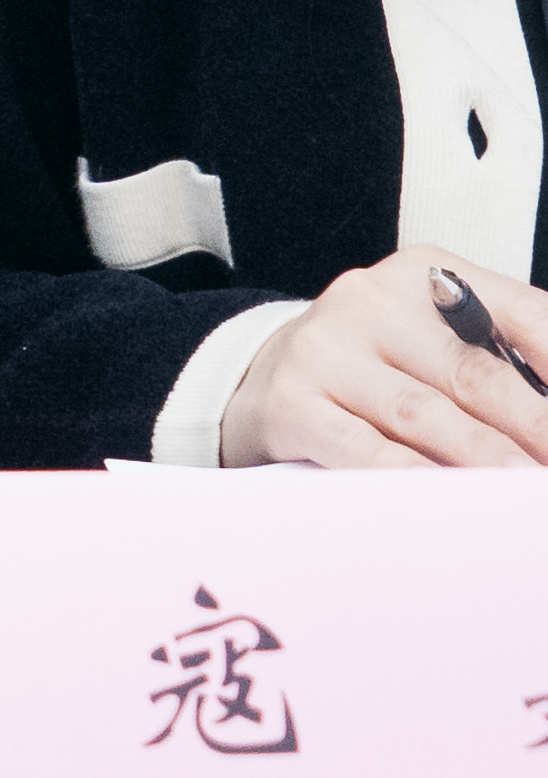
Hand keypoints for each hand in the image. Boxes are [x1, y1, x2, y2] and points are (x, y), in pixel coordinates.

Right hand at [222, 249, 547, 466]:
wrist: (258, 380)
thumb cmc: (376, 369)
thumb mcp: (435, 341)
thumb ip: (503, 366)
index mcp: (425, 275)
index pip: (522, 316)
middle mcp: (370, 301)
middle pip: (475, 372)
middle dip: (536, 429)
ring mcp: (324, 349)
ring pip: (423, 414)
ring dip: (486, 462)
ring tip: (526, 493)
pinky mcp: (290, 401)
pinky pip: (362, 449)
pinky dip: (412, 479)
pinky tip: (448, 502)